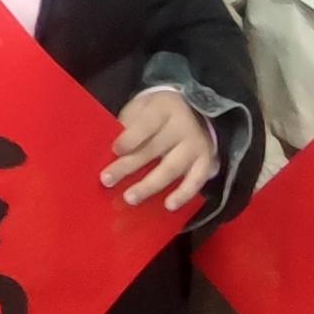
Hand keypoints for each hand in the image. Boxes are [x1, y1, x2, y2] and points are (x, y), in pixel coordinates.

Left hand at [105, 86, 219, 211]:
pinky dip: (183, 194)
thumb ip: (128, 125)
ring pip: (172, 168)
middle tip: (108, 180)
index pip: (146, 123)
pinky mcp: (206, 161)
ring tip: (130, 198)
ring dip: (150, 185)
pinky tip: (169, 205)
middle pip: (153, 148)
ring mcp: (196, 144)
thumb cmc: (159, 114)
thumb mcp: (142, 108)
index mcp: (164, 107)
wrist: (196, 111)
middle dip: (129, 166)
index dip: (130, 138)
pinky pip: (196, 180)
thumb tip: (109, 152)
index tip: (115, 150)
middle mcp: (183, 125)